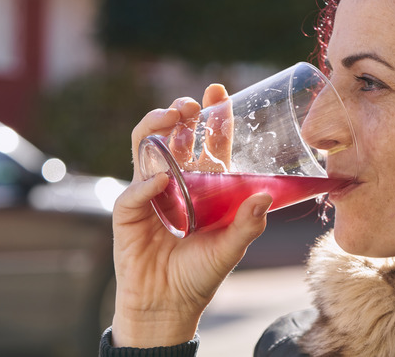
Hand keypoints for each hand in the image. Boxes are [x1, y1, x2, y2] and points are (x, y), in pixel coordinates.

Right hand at [110, 84, 272, 347]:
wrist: (168, 305)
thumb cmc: (200, 274)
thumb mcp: (232, 247)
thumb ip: (249, 224)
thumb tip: (267, 196)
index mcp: (203, 184)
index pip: (208, 141)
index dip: (214, 116)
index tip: (219, 89)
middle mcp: (175, 182)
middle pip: (175, 135)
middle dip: (181, 113)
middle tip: (193, 103)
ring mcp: (149, 193)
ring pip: (146, 148)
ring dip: (158, 128)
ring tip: (173, 116)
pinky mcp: (128, 213)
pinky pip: (134, 191)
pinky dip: (147, 183)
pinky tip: (162, 181)